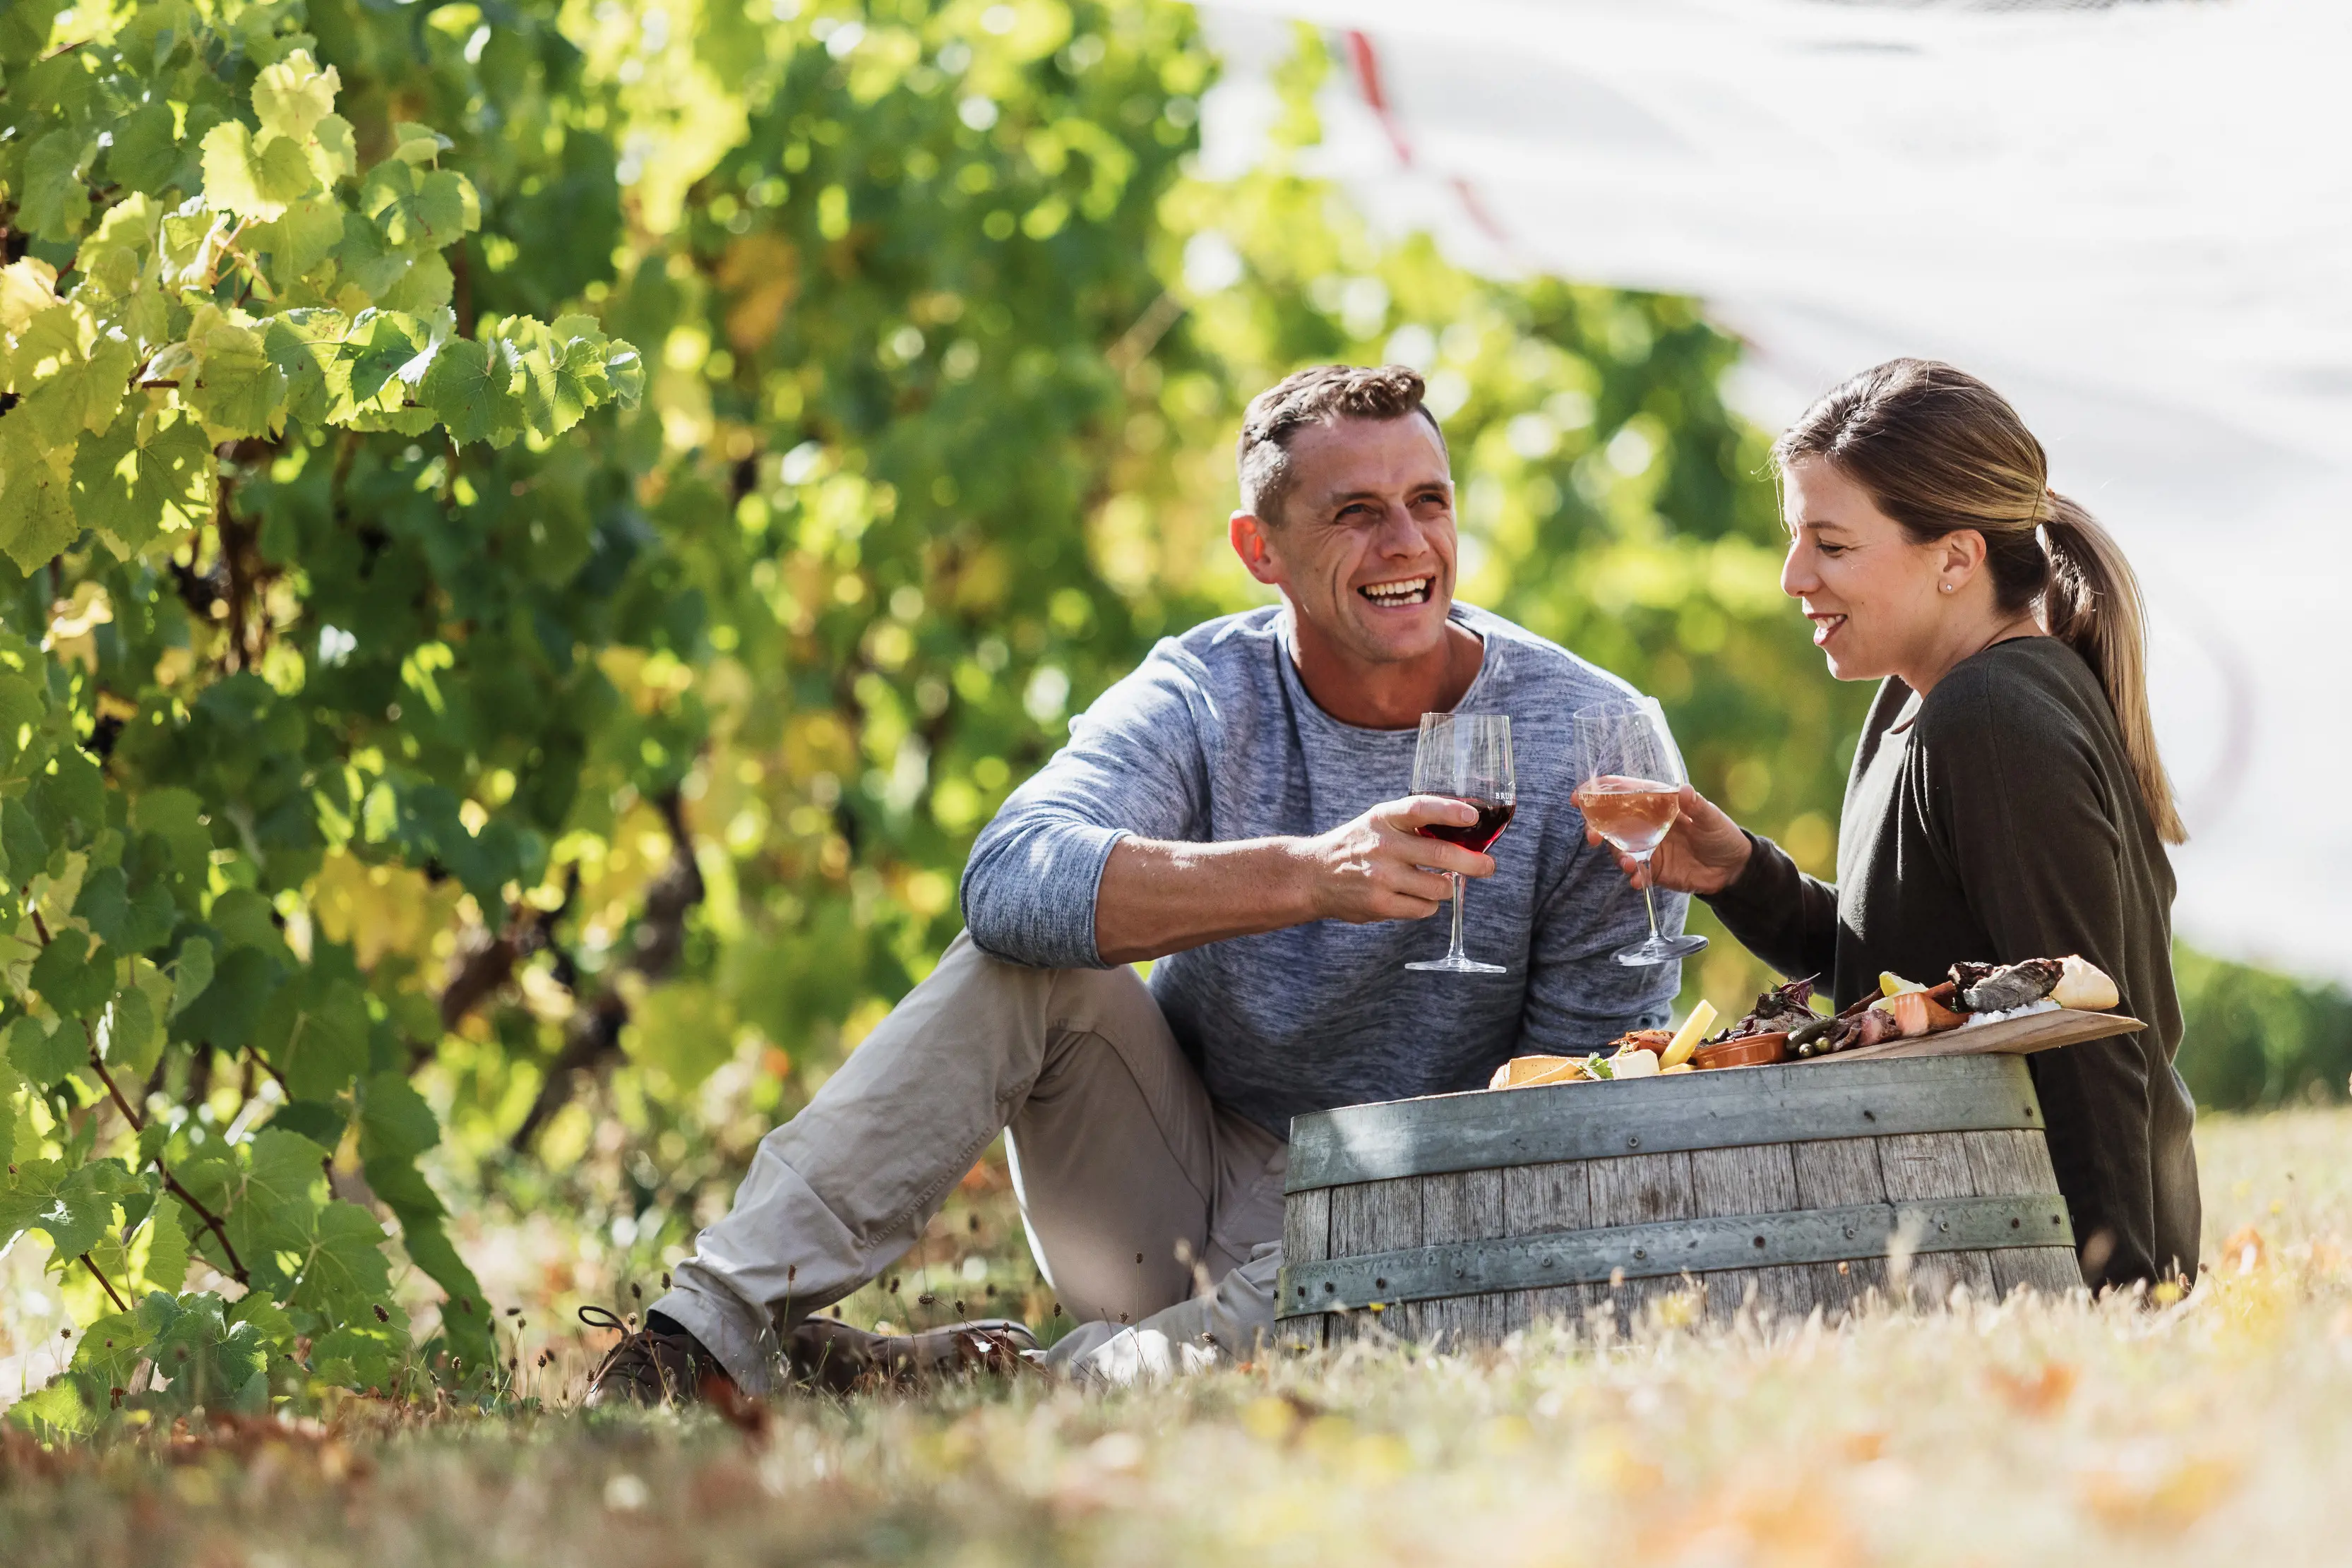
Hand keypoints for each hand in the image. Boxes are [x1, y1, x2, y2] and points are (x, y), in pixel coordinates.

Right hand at [1296, 795, 1494, 923]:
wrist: (1314, 876)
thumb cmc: (1357, 845)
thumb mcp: (1378, 821)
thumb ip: (1413, 822)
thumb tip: (1466, 831)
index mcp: (1384, 818)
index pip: (1420, 808)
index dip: (1449, 811)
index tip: (1473, 817)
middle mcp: (1382, 846)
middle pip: (1441, 854)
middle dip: (1474, 863)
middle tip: (1488, 866)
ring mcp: (1381, 877)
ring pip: (1439, 887)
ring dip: (1447, 886)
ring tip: (1439, 882)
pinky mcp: (1380, 905)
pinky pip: (1424, 908)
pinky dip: (1429, 904)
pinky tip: (1417, 896)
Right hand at [1585, 783, 1752, 895]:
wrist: (1733, 869)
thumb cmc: (1722, 834)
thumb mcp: (1712, 818)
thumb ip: (1696, 806)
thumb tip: (1684, 790)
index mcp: (1657, 804)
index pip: (1623, 793)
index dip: (1599, 792)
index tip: (1579, 796)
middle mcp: (1646, 824)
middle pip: (1611, 822)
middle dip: (1595, 827)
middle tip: (1591, 836)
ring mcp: (1647, 847)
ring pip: (1618, 848)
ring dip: (1616, 855)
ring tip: (1626, 863)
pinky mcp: (1653, 869)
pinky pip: (1635, 872)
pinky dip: (1633, 876)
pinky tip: (1637, 880)